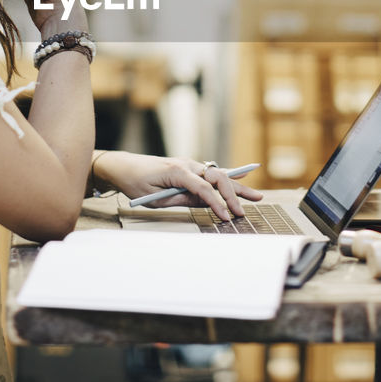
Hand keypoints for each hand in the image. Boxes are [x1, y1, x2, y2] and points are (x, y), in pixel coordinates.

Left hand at [95, 151, 262, 221]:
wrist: (123, 166)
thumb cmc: (136, 182)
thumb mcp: (155, 198)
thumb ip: (181, 199)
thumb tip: (203, 204)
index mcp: (178, 171)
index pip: (204, 189)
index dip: (217, 204)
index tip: (226, 217)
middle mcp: (187, 164)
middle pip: (216, 179)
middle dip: (233, 196)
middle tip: (243, 211)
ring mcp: (189, 164)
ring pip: (218, 175)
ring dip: (236, 187)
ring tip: (256, 196)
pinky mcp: (189, 168)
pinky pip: (211, 174)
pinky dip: (227, 178)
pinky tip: (243, 177)